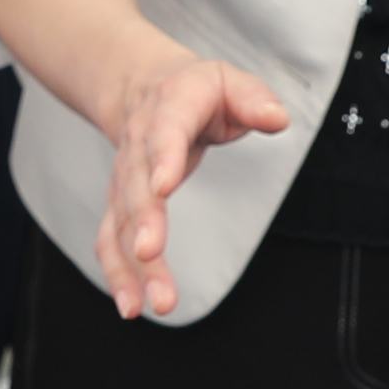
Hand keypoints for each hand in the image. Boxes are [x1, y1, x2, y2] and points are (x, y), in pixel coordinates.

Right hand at [93, 51, 294, 320]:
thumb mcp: (230, 81)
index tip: (163, 186)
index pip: (164, 134)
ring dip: (130, 265)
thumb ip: (254, 99)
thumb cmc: (196, 91)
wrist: (142, 88)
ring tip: (143, 305)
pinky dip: (117, 275)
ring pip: (120, 223)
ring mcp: (125, 179)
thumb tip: (277, 119)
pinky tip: (130, 307)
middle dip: (143, 221)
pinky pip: (111, 241)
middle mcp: (139, 148)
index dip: (163, 158)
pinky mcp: (120, 206)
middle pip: (135, 186)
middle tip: (150, 252)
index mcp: (169, 110)